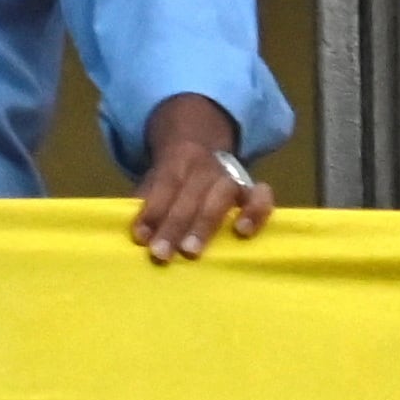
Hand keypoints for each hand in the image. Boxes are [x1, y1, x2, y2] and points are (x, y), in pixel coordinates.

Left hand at [130, 94, 271, 263]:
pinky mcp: (253, 189)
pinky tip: (243, 233)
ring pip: (222, 193)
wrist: (204, 145)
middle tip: (162, 254)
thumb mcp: (156, 180)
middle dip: (174, 225)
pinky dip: (255, 212)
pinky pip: (262, 196)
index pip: (165, 183)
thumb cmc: (175, 177)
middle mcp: (206, 165)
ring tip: (192, 252)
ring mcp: (232, 176)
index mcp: (178, 159)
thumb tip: (137, 236)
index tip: (141, 237)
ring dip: (205, 224)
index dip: (153, 210)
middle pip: (191, 193)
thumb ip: (148, 203)